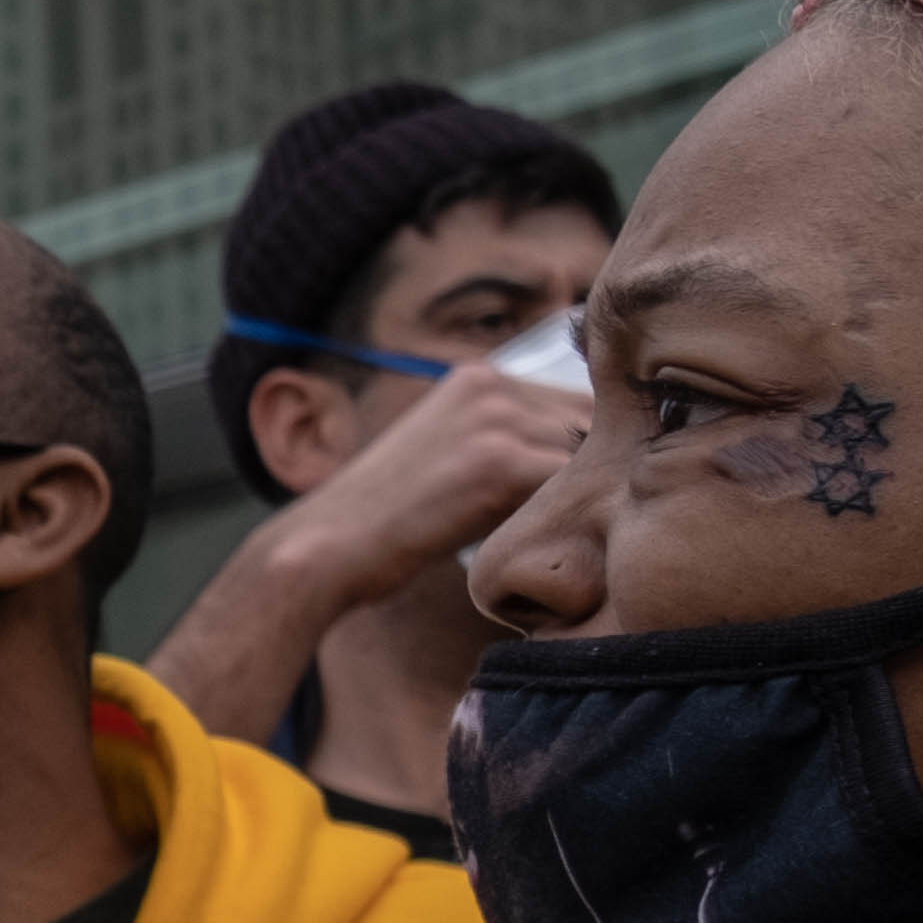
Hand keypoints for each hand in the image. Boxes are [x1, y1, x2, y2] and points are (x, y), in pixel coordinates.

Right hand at [267, 361, 589, 602]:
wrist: (328, 545)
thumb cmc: (383, 518)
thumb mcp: (443, 452)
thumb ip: (499, 439)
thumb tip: (574, 460)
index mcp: (476, 376)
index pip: (573, 398)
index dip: (585, 446)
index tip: (578, 487)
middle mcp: (490, 385)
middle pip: (590, 420)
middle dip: (594, 466)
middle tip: (582, 513)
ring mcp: (496, 420)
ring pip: (589, 453)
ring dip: (585, 493)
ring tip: (566, 533)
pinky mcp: (500, 464)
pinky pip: (573, 485)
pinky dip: (574, 515)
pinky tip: (554, 544)